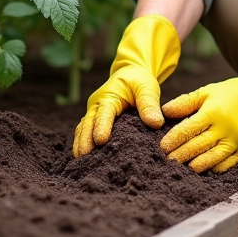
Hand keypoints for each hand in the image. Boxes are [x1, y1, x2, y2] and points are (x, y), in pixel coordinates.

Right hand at [72, 14, 179, 157]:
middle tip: (84, 157)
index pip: (104, 113)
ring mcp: (93, 113)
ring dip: (81, 144)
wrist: (131, 74)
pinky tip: (84, 159)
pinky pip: (85, 132)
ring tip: (81, 162)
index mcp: (108, 96)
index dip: (101, 126)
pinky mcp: (95, 121)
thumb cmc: (139, 80)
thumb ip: (149, 104)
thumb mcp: (147, 87)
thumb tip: (156, 124)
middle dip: (85, 140)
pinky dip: (83, 143)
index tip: (100, 140)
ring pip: (83, 129)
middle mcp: (97, 105)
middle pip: (88, 123)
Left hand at [160, 37, 237, 172]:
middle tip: (167, 161)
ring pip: (211, 158)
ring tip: (183, 168)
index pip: (188, 129)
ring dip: (195, 165)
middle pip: (197, 146)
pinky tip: (204, 170)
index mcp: (213, 112)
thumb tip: (165, 111)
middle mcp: (224, 129)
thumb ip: (186, 102)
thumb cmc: (231, 94)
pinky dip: (214, 168)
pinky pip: (227, 164)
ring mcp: (235, 141)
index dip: (173, 140)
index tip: (162, 147)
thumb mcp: (207, 91)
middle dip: (180, 155)